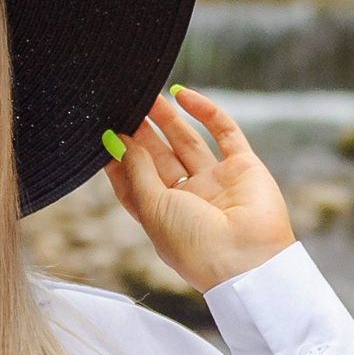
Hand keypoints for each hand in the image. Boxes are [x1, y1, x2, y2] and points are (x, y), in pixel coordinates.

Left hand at [103, 88, 295, 291]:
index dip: (120, 161)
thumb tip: (120, 142)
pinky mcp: (244, 167)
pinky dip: (206, 111)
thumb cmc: (195, 245)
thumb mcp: (152, 209)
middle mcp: (190, 200)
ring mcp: (218, 183)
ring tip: (146, 94)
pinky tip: (182, 95)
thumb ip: (136, 172)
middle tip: (125, 106)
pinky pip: (224, 132)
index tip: (106, 136)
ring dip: (168, 119)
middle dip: (142, 134)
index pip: (136, 184)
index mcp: (164, 218)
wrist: (247, 260)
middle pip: (160, 160)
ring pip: (188, 142)